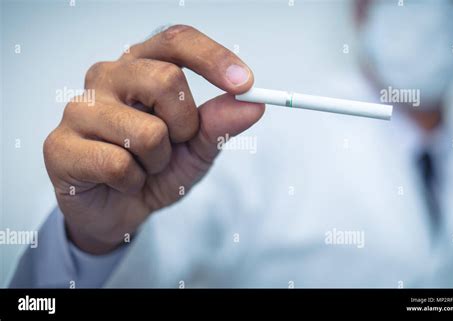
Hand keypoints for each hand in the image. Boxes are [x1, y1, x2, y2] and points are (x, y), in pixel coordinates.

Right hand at [43, 25, 264, 253]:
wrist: (119, 209)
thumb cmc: (155, 170)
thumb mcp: (196, 148)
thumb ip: (219, 124)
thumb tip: (253, 105)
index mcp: (141, 66)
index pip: (176, 40)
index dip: (213, 58)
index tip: (245, 84)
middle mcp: (107, 76)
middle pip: (167, 80)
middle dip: (185, 126)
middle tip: (174, 144)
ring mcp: (79, 108)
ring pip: (148, 132)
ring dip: (158, 162)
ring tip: (142, 166)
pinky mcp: (59, 145)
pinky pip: (119, 165)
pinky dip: (134, 182)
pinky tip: (119, 182)